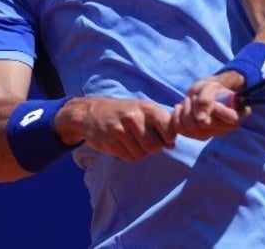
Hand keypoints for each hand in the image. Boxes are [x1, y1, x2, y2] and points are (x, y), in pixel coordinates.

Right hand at [57, 97, 176, 161]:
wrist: (91, 112)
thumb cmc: (124, 112)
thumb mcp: (143, 110)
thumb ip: (160, 123)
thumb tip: (173, 144)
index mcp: (147, 108)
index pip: (169, 127)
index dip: (169, 137)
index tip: (165, 138)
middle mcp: (134, 117)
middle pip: (155, 147)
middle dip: (152, 147)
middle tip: (143, 139)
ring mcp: (121, 130)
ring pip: (141, 154)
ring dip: (139, 151)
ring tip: (130, 139)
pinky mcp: (110, 142)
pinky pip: (128, 157)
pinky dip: (128, 154)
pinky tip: (121, 143)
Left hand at [171, 75, 250, 139]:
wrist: (207, 93)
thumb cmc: (213, 88)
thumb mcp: (212, 86)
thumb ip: (207, 99)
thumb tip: (201, 119)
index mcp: (236, 116)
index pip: (226, 119)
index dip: (213, 107)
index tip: (209, 98)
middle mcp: (226, 129)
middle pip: (203, 123)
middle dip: (195, 106)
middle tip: (194, 97)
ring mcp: (212, 134)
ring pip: (190, 127)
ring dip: (185, 110)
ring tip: (189, 100)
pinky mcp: (198, 136)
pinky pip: (181, 130)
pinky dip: (177, 116)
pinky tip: (181, 107)